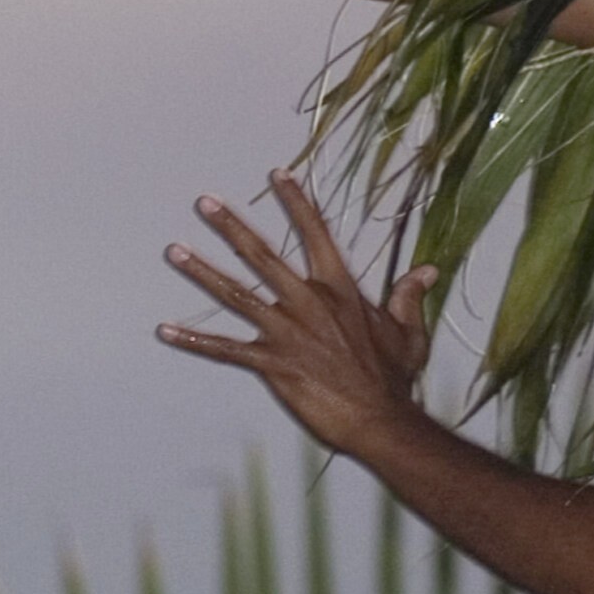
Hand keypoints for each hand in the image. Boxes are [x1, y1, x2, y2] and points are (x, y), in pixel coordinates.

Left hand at [158, 172, 441, 461]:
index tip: (278, 173)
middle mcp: (309, 304)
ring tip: (174, 251)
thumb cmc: (394, 378)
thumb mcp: (409, 332)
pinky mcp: (272, 365)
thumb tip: (426, 270)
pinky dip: (195, 340)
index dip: (297, 203)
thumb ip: (409, 297)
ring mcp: (287, 333)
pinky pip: (226, 350)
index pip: (316, 234)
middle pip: (263, 256)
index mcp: (340, 290)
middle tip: (203, 202)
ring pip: (237, 295)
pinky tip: (166, 331)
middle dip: (231, 227)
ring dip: (202, 272)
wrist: (381, 420)